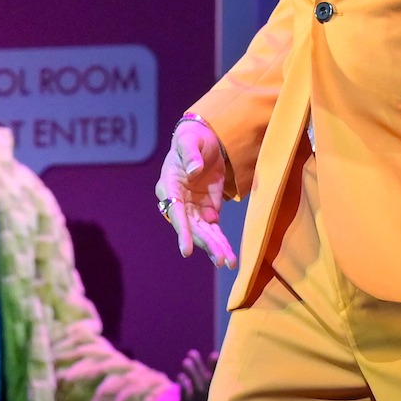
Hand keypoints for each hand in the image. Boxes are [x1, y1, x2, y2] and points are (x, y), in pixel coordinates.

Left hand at [148, 348, 217, 400]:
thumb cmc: (196, 395)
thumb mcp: (204, 382)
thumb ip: (211, 370)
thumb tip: (216, 355)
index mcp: (219, 398)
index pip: (223, 382)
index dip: (218, 368)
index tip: (214, 355)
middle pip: (209, 385)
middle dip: (201, 367)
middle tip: (191, 354)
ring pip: (199, 391)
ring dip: (193, 374)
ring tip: (185, 362)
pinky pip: (186, 400)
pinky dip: (184, 386)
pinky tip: (180, 377)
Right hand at [156, 118, 235, 268]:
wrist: (203, 140)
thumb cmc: (192, 138)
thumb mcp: (190, 141)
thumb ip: (191, 154)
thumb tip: (193, 170)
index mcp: (170, 185)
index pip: (175, 210)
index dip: (182, 231)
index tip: (187, 250)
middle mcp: (178, 201)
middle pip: (191, 227)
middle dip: (205, 243)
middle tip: (219, 259)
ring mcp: (192, 208)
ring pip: (203, 232)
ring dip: (215, 247)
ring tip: (228, 262)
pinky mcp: (207, 209)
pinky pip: (213, 229)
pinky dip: (221, 242)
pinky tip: (230, 256)